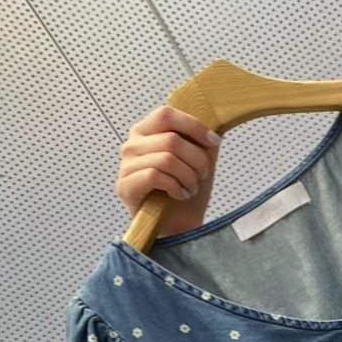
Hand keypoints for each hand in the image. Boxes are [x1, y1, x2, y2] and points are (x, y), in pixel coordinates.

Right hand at [116, 106, 220, 237]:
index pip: (166, 114)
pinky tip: (180, 194)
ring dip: (188, 176)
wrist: (179, 226)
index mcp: (146, 131)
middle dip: (196, 160)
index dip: (193, 126)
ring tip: (191, 188)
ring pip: (166, 159)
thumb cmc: (186, 191)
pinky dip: (175, 187)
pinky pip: (155, 176)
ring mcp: (126, 166)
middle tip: (202, 175)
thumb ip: (201, 138)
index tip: (213, 142)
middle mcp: (131, 144)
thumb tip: (216, 116)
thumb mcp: (198, 159)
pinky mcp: (125, 186)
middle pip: (171, 140)